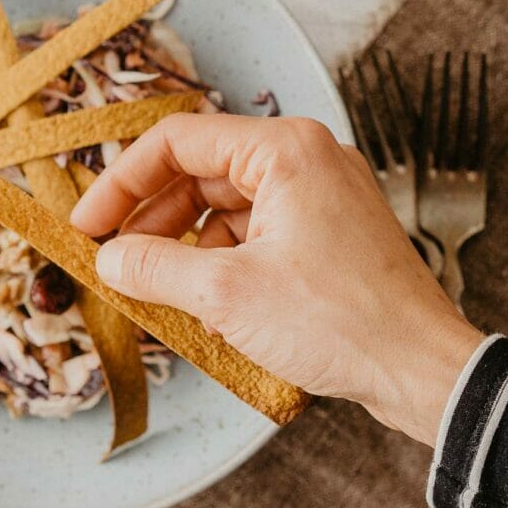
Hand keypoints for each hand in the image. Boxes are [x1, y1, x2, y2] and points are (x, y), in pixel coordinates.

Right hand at [70, 113, 482, 444]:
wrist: (420, 365)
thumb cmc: (340, 320)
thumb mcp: (228, 294)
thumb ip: (157, 267)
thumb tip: (110, 257)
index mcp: (285, 149)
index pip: (180, 141)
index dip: (123, 182)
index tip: (87, 225)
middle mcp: (307, 158)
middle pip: (204, 171)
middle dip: (154, 217)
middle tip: (113, 262)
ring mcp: (323, 193)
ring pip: (230, 205)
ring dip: (188, 243)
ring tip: (158, 290)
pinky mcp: (331, 230)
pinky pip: (260, 230)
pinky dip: (226, 259)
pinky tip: (209, 303)